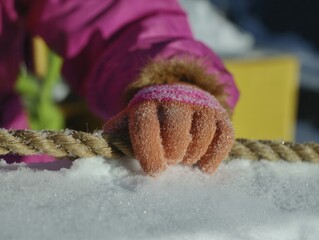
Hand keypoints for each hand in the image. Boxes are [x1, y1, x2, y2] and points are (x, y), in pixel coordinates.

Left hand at [104, 84, 233, 175]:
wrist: (178, 94)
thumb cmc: (152, 116)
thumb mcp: (131, 120)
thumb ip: (117, 133)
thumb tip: (102, 147)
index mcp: (147, 103)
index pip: (146, 128)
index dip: (149, 154)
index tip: (155, 170)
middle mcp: (175, 99)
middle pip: (176, 134)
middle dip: (172, 154)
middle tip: (170, 159)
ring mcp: (201, 105)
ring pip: (201, 137)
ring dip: (192, 156)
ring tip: (184, 159)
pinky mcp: (221, 114)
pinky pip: (224, 138)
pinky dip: (215, 157)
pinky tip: (204, 166)